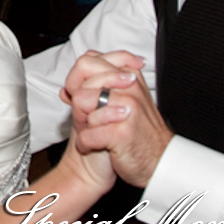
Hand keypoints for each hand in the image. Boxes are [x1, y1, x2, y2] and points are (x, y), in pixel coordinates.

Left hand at [63, 50, 171, 188]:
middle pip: (81, 85)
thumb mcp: (120, 102)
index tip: (84, 96)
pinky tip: (97, 146)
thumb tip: (65, 90)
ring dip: (83, 125)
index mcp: (128, 75)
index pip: (87, 61)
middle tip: (91, 120)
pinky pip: (86, 135)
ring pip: (81, 105)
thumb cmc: (135, 132)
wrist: (158, 161)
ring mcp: (127, 109)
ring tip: (97, 133)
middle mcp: (130, 87)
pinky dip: (85, 144)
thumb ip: (96, 89)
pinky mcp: (122, 133)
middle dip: (78, 106)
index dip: (76, 81)